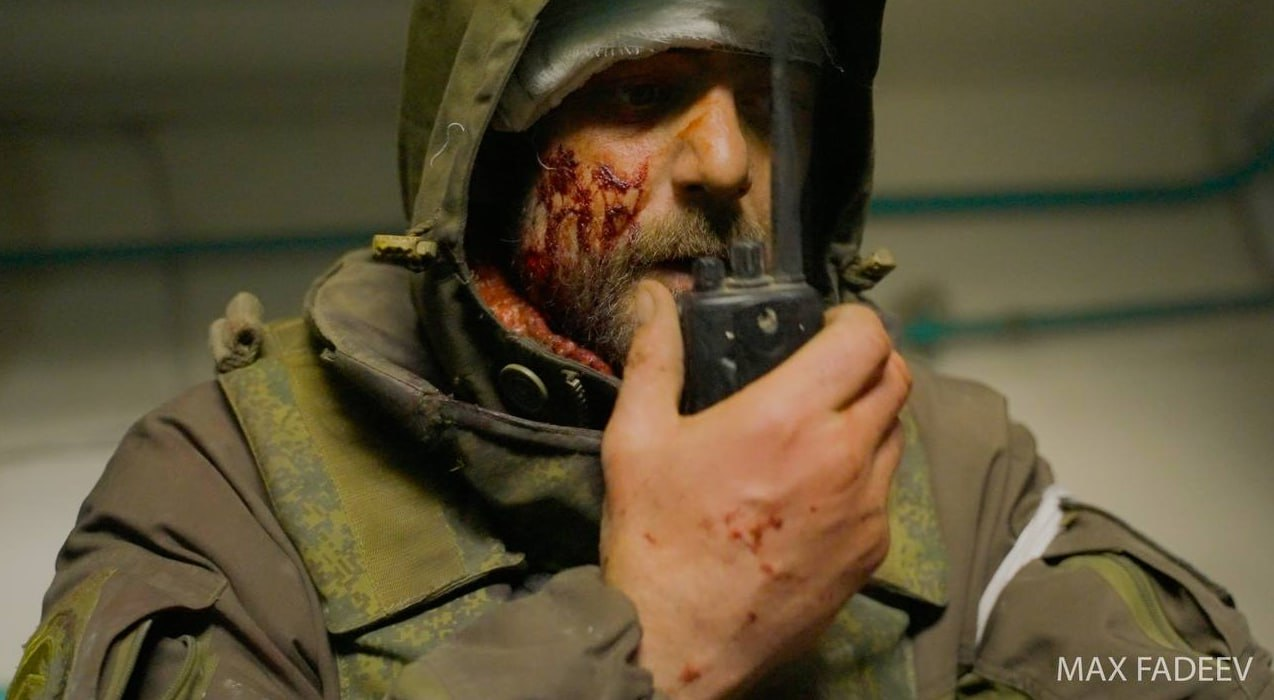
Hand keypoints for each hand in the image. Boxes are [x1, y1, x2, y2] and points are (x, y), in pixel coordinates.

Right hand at [600, 280, 909, 698]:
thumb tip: (654, 300)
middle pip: (897, 380)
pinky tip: (813, 493)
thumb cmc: (655, 541)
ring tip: (816, 433)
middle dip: (868, 363)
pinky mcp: (871, 554)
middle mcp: (842, 458)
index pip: (867, 339)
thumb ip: (655, 359)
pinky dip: (863, 478)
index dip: (855, 320)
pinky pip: (884, 494)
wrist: (678, 644)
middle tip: (824, 371)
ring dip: (868, 419)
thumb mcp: (637, 440)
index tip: (828, 326)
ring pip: (896, 436)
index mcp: (787, 418)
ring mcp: (866, 511)